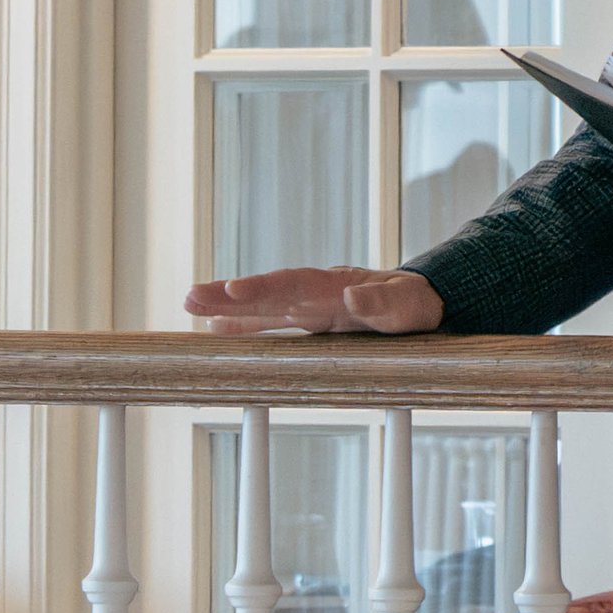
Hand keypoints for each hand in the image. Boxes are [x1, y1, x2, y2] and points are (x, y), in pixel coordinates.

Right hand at [183, 266, 444, 336]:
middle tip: (191, 296)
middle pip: (268, 290)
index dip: (263, 288)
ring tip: (188, 303)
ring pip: (262, 304)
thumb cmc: (417, 306)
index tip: (233, 290)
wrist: (423, 301)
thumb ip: (384, 302)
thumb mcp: (410, 307)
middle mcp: (316, 292)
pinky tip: (215, 328)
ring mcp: (310, 305)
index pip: (294, 283)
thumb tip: (352, 293)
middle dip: (229, 294)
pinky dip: (243, 323)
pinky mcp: (310, 319)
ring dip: (226, 305)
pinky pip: (271, 321)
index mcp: (337, 285)